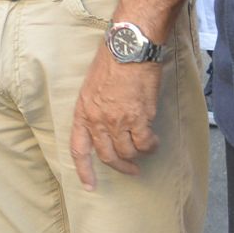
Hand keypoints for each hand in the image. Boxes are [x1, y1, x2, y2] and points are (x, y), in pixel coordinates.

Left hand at [69, 43, 162, 188]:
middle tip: (132, 169)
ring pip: (128, 152)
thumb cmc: (112, 59)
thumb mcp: (93, 85)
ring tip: (146, 147)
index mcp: (83, 111)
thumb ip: (97, 108)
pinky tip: (154, 141)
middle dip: (121, 166)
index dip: (84, 170)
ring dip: (138, 154)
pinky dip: (151, 146)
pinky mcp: (138, 117)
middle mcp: (97, 119)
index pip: (79, 148)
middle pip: (107, 155)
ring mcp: (117, 120)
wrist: (129, 46)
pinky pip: (145, 143)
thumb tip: (108, 124)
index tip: (89, 185)